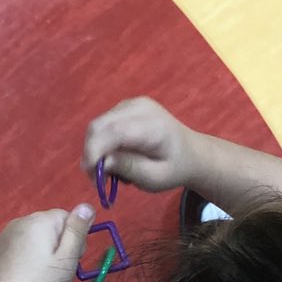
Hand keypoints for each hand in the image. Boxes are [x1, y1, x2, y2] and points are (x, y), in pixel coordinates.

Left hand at [0, 205, 94, 281]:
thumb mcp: (67, 259)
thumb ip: (77, 230)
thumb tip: (86, 205)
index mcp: (39, 221)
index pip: (66, 216)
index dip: (75, 237)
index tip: (73, 259)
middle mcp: (19, 222)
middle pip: (49, 225)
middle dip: (58, 243)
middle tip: (58, 271)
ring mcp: (4, 236)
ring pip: (34, 236)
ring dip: (42, 250)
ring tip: (41, 276)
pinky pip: (20, 246)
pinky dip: (27, 257)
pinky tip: (25, 277)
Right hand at [81, 97, 199, 192]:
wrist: (191, 153)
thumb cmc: (174, 169)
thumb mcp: (155, 178)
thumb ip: (129, 168)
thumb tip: (103, 162)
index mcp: (153, 126)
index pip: (114, 131)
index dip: (95, 151)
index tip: (91, 174)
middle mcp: (140, 108)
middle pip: (99, 125)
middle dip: (91, 153)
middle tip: (96, 178)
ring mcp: (132, 104)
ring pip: (97, 125)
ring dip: (95, 149)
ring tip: (110, 170)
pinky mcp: (125, 106)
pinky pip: (103, 124)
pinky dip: (101, 143)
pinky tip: (115, 156)